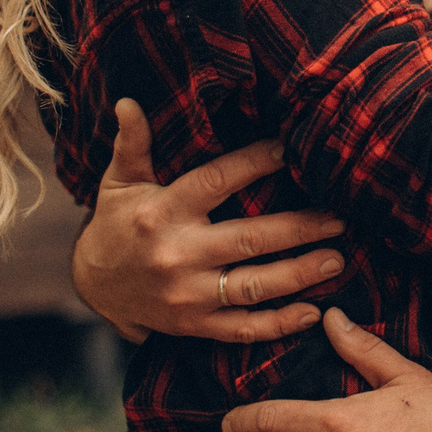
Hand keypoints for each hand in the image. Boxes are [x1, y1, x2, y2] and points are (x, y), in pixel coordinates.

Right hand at [72, 99, 348, 342]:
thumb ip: (132, 144)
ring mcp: (188, 295)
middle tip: (340, 217)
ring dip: (299, 275)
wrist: (91, 285)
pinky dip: (279, 325)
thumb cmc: (117, 223)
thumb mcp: (119, 182)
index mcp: (164, 212)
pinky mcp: (194, 325)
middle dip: (299, 228)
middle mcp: (178, 254)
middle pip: (249, 239)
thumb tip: (127, 102)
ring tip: (337, 259)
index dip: (254, 163)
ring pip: (253, 286)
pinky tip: (313, 311)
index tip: (289, 149)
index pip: (216, 182)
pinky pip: (242, 329)